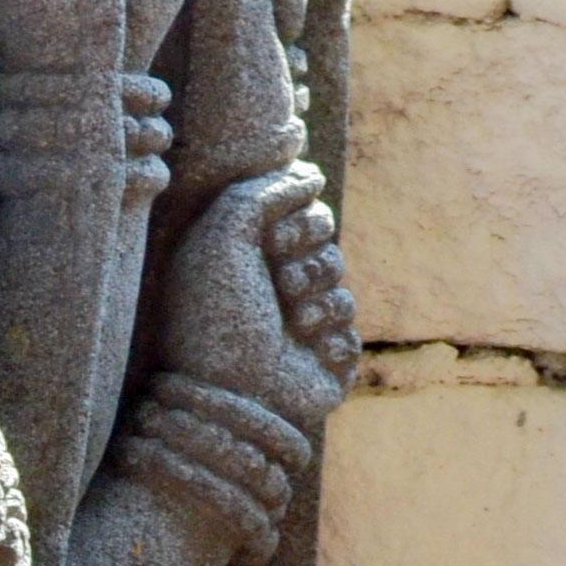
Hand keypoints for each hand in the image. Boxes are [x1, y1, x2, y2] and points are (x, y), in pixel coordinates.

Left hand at [160, 166, 358, 430]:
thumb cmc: (214, 314)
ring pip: (341, 285)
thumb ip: (262, 192)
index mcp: (248, 259)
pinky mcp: (323, 362)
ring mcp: (298, 327)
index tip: (274, 239)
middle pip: (328, 244)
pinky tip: (307, 350)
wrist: (228, 391)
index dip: (301, 220)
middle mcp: (272, 290)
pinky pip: (350, 331)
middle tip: (282, 282)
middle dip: (311, 258)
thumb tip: (310, 174)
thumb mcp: (223, 235)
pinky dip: (332, 334)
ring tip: (292, 320)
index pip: (303, 214)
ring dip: (319, 297)